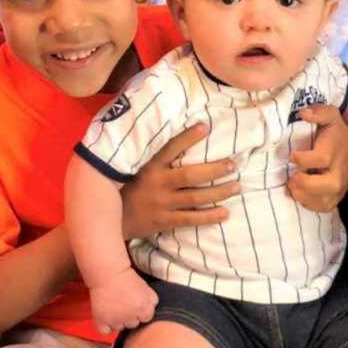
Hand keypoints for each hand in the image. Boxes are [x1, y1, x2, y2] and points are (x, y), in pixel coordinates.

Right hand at [90, 268, 157, 334]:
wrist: (108, 273)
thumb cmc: (126, 277)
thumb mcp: (145, 287)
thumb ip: (151, 300)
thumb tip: (152, 307)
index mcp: (143, 308)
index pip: (146, 318)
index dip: (141, 312)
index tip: (136, 306)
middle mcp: (130, 316)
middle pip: (133, 324)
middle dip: (130, 316)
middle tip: (124, 305)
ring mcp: (115, 320)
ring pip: (119, 328)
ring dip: (117, 321)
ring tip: (114, 308)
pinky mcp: (102, 320)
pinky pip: (105, 331)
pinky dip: (105, 326)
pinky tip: (106, 317)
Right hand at [120, 123, 240, 238]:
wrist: (111, 218)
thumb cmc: (127, 189)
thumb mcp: (136, 169)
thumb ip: (154, 159)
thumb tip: (175, 141)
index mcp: (150, 167)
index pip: (170, 148)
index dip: (188, 137)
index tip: (205, 126)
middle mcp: (158, 184)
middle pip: (191, 175)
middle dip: (215, 169)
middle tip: (233, 164)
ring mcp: (162, 203)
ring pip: (196, 197)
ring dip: (219, 192)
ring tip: (237, 186)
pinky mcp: (164, 221)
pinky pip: (191, 219)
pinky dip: (209, 217)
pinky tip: (225, 213)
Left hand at [287, 106, 347, 211]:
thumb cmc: (335, 132)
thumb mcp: (330, 116)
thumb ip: (319, 112)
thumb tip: (304, 113)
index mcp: (335, 151)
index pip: (322, 158)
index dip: (304, 159)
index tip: (292, 156)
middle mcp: (340, 171)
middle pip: (330, 184)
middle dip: (307, 184)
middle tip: (292, 178)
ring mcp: (340, 187)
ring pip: (326, 200)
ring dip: (305, 197)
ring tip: (292, 186)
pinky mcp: (337, 197)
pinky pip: (324, 207)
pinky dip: (309, 205)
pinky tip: (299, 194)